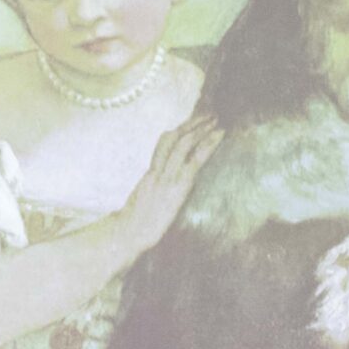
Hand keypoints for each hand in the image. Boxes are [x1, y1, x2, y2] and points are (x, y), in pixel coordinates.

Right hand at [117, 114, 222, 240]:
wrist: (128, 233)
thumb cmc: (134, 227)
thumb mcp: (142, 206)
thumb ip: (151, 196)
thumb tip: (158, 196)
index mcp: (149, 176)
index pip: (163, 145)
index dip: (178, 131)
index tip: (190, 123)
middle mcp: (157, 172)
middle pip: (173, 138)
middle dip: (192, 123)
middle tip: (208, 115)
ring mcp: (167, 178)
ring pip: (184, 144)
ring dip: (202, 129)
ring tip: (216, 121)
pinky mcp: (177, 186)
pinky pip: (194, 160)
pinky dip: (208, 145)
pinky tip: (219, 135)